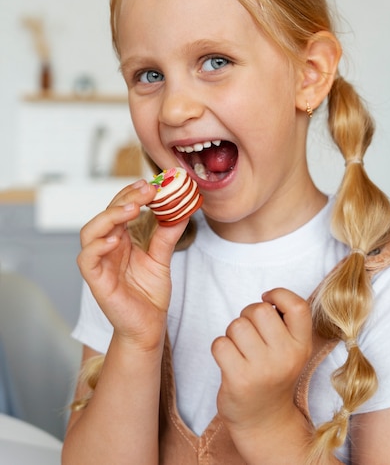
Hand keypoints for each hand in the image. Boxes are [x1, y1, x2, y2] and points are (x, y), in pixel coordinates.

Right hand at [77, 179, 187, 351]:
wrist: (149, 326)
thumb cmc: (150, 293)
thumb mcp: (162, 257)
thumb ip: (167, 234)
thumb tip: (182, 209)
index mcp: (121, 238)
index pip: (120, 208)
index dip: (132, 193)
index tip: (151, 184)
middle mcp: (107, 247)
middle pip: (106, 214)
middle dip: (125, 198)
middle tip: (147, 191)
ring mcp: (99, 263)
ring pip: (89, 232)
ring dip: (109, 217)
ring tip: (132, 209)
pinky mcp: (96, 281)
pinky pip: (87, 260)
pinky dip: (97, 246)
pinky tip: (115, 239)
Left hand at [211, 288, 312, 434]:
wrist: (264, 421)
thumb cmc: (273, 374)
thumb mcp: (292, 350)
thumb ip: (285, 323)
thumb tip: (266, 297)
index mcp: (302, 346)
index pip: (297, 306)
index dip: (279, 294)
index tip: (268, 299)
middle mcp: (286, 357)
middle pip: (259, 310)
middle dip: (248, 314)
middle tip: (250, 332)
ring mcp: (263, 370)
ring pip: (236, 325)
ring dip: (232, 332)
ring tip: (240, 349)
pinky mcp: (239, 380)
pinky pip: (220, 344)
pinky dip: (220, 347)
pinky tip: (229, 360)